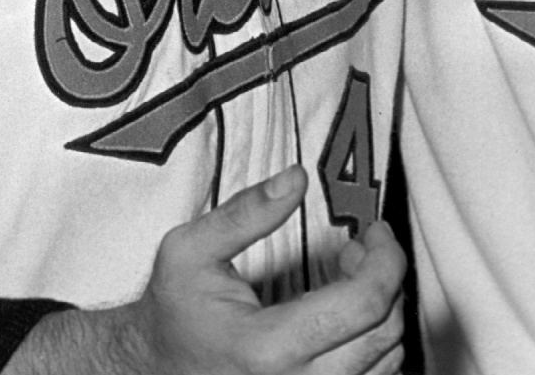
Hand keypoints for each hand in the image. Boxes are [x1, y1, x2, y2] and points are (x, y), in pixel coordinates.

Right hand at [9, 166, 405, 374]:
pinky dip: (374, 345)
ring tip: (350, 281)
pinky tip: (347, 317)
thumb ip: (246, 212)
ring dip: (382, 312)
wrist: (148, 369)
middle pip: (385, 333)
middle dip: (385, 278)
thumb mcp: (190, 251)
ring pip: (386, 362)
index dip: (386, 258)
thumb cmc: (171, 313)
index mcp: (267, 347)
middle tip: (361, 248)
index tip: (376, 231)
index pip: (366, 304)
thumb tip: (295, 178)